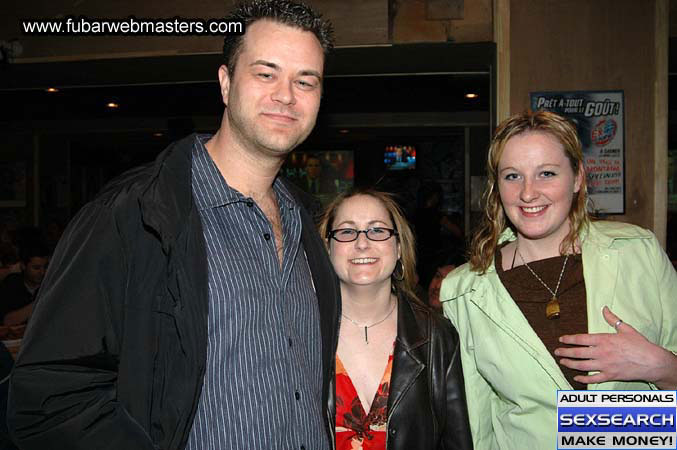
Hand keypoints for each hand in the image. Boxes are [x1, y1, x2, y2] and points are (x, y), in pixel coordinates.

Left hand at [555, 306, 676, 388]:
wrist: (653, 362)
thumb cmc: (640, 344)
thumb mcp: (626, 328)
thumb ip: (612, 319)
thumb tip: (604, 308)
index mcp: (604, 340)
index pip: (580, 339)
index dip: (568, 339)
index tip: (561, 339)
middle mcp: (601, 353)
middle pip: (578, 353)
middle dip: (565, 352)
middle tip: (557, 352)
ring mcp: (605, 365)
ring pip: (582, 366)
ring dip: (570, 364)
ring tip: (563, 362)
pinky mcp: (610, 376)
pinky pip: (593, 379)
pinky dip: (583, 379)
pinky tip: (577, 378)